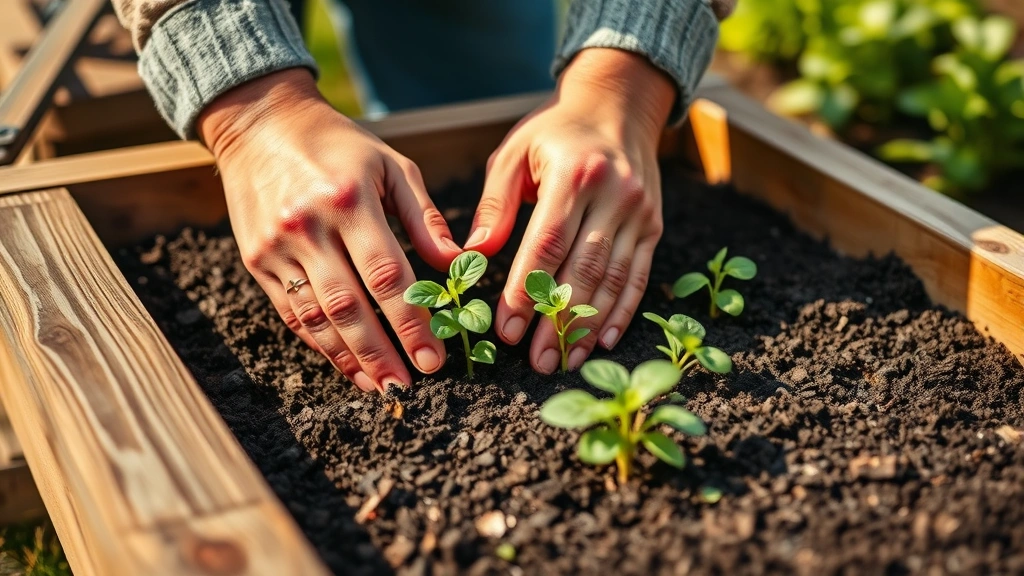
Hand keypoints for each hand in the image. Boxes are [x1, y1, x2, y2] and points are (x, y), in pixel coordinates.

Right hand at [198, 69, 461, 392]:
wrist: (259, 123)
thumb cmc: (338, 144)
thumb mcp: (390, 165)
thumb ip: (425, 217)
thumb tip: (458, 265)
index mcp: (350, 200)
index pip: (387, 275)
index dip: (410, 321)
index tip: (434, 357)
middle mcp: (309, 227)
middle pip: (349, 306)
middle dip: (381, 353)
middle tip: (408, 385)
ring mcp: (277, 247)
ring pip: (316, 317)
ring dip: (349, 358)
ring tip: (379, 386)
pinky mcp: (257, 260)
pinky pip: (291, 311)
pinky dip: (319, 343)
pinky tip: (344, 363)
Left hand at [466, 49, 675, 373]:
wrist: (619, 105)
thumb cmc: (555, 133)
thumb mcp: (514, 153)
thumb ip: (495, 203)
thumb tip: (475, 254)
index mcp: (574, 174)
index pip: (547, 245)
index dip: (527, 291)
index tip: (508, 330)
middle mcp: (614, 194)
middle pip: (583, 270)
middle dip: (559, 322)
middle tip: (538, 361)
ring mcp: (639, 212)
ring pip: (613, 280)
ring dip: (590, 326)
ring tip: (567, 361)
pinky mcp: (653, 226)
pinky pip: (637, 276)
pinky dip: (623, 312)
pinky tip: (606, 341)